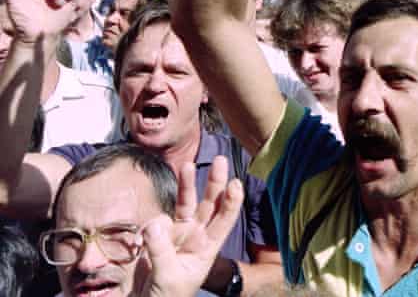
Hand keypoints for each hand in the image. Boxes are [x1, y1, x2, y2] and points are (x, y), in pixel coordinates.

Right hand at [140, 156, 243, 296]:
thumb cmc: (167, 296)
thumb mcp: (168, 277)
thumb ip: (161, 251)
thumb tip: (155, 223)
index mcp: (207, 248)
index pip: (224, 221)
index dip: (232, 203)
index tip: (236, 183)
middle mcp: (196, 237)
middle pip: (210, 205)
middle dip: (216, 183)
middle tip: (221, 160)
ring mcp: (179, 233)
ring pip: (187, 203)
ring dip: (189, 184)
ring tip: (189, 165)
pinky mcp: (160, 234)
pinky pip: (162, 215)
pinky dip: (161, 209)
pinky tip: (155, 216)